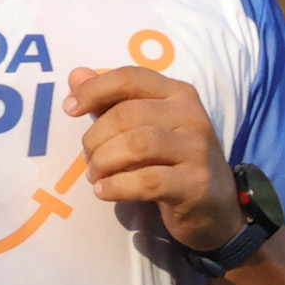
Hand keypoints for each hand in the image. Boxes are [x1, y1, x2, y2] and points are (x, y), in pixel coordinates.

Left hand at [66, 64, 239, 251]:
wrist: (215, 208)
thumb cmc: (172, 162)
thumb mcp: (145, 127)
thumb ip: (111, 101)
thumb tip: (75, 75)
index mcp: (177, 94)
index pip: (130, 78)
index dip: (95, 89)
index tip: (69, 108)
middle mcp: (191, 115)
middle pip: (127, 115)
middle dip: (95, 138)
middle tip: (89, 158)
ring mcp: (197, 149)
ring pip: (136, 145)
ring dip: (103, 162)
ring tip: (96, 176)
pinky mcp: (196, 183)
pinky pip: (147, 181)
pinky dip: (116, 186)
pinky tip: (104, 191)